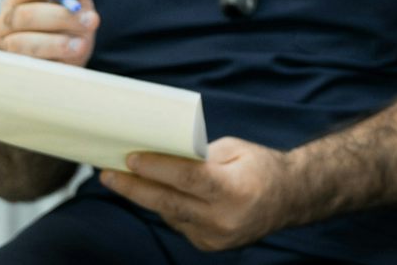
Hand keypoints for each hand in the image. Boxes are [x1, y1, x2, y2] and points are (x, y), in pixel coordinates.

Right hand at [0, 0, 98, 65]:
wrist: (58, 73)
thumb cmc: (66, 38)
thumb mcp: (76, 15)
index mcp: (20, 0)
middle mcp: (4, 21)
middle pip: (27, 14)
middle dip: (62, 17)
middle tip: (91, 21)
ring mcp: (1, 46)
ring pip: (22, 42)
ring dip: (56, 43)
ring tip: (81, 45)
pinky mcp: (6, 70)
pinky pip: (24, 66)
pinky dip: (47, 62)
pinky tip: (66, 62)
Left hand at [101, 137, 299, 251]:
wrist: (290, 199)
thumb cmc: (260, 166)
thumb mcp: (234, 150)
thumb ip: (199, 157)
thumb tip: (160, 156)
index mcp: (235, 189)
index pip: (188, 179)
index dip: (156, 168)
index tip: (130, 158)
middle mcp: (225, 218)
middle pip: (169, 203)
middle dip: (134, 188)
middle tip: (107, 174)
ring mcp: (216, 236)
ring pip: (170, 215)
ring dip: (147, 197)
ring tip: (124, 179)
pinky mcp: (210, 246)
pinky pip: (180, 224)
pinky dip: (168, 209)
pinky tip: (159, 195)